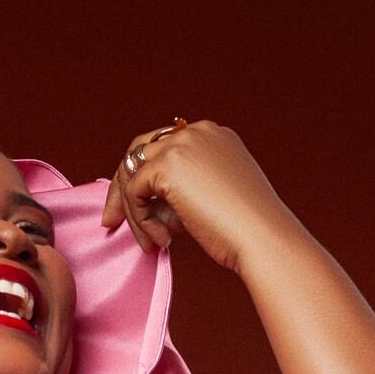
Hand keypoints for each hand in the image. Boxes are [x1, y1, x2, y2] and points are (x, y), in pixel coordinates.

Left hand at [100, 119, 301, 273]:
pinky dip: (139, 219)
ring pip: (132, 172)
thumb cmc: (243, 229)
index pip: (161, 148)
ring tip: (149, 242)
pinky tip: (161, 240)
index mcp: (212, 134)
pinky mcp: (168, 164)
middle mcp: (196, 131)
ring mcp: (181, 143)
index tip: (134, 210)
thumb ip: (177, 191)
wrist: (263, 238)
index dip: (143, 179)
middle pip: (139, 151)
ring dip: (132, 211)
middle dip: (122, 188)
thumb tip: (141, 205)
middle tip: (110, 221)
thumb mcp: (208, 198)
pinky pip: (134, 191)